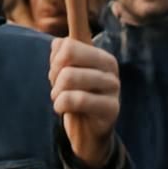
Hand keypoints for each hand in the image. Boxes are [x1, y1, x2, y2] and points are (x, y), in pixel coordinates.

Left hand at [49, 38, 119, 168]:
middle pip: (67, 53)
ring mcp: (114, 87)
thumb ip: (60, 51)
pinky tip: (64, 109)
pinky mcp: (112, 109)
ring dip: (56, 92)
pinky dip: (61, 104)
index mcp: (99, 54)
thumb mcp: (64, 71)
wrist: (87, 134)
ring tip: (61, 99)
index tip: (56, 69)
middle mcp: (110, 66)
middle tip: (57, 87)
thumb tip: (59, 44)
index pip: (74, 34)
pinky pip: (75, 98)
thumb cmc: (74, 97)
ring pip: (68, 76)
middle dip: (53, 73)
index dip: (55, 55)